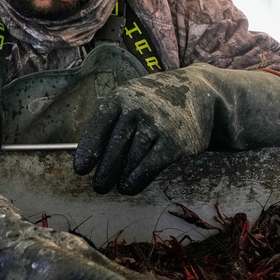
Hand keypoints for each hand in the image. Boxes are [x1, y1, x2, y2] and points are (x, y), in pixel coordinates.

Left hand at [74, 70, 213, 194]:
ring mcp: (158, 125)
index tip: (81, 169)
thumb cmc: (153, 102)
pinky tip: (129, 187)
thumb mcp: (130, 98)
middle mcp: (138, 109)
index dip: (89, 148)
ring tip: (116, 187)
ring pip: (132, 158)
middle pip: (115, 146)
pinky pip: (150, 165)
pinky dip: (137, 180)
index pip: (99, 124)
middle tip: (98, 186)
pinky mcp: (175, 141)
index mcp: (121, 97)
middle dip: (105, 170)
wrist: (198, 92)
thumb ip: (110, 120)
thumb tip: (87, 154)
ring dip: (120, 177)